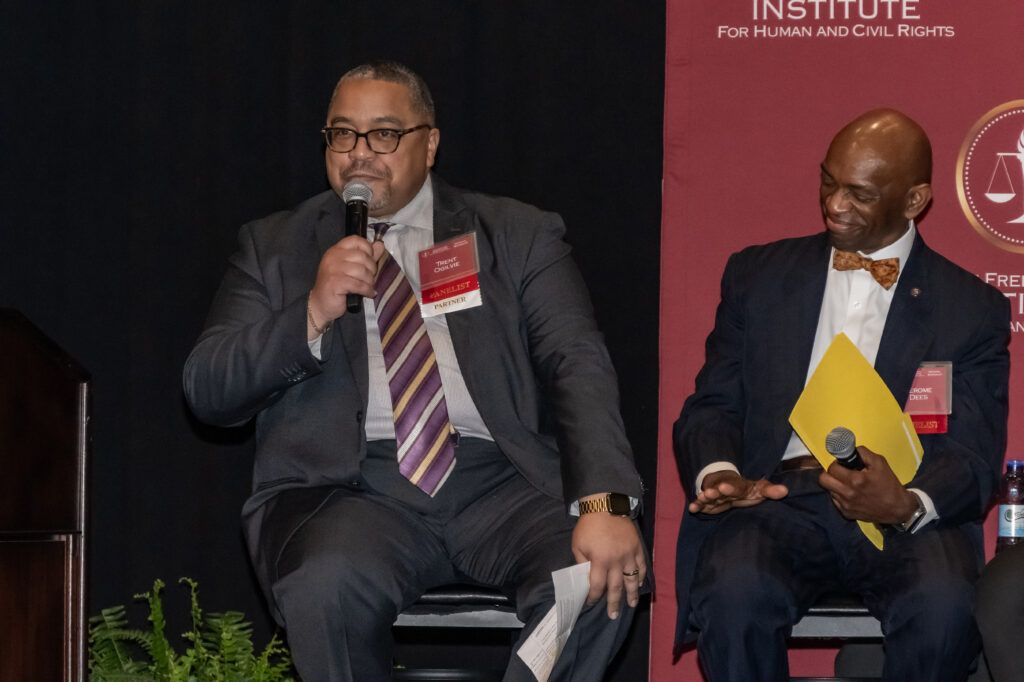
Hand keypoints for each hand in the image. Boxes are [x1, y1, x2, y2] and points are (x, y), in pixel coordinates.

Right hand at [307, 235, 386, 338]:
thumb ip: (367, 256)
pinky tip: (369, 293)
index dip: (368, 248)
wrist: (321, 304)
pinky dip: (367, 290)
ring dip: (370, 281)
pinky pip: (359, 284)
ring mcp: (333, 269)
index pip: (356, 240)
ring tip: (369, 286)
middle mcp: (333, 257)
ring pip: (362, 271)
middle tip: (371, 278)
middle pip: (362, 256)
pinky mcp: (335, 283)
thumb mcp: (352, 268)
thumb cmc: (337, 286)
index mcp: (336, 250)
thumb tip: (380, 245)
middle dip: (372, 269)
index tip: (371, 260)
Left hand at [571, 502, 645, 619]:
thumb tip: (586, 579)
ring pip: (632, 579)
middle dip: (614, 603)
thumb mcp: (578, 545)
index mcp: (600, 560)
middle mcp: (617, 560)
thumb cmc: (588, 526)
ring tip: (631, 605)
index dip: (593, 597)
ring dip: (631, 594)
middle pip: (616, 587)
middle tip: (613, 616)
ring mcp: (629, 554)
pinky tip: (638, 585)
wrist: (605, 505)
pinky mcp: (637, 547)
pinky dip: (641, 577)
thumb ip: (581, 563)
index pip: (597, 586)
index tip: (591, 603)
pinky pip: (642, 566)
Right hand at [688, 470, 787, 514]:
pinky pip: (701, 504)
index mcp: (738, 487)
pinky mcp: (708, 504)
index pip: (734, 487)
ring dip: (704, 497)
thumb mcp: (759, 490)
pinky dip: (696, 505)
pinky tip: (692, 509)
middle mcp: (724, 490)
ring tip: (701, 498)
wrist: (728, 485)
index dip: (730, 487)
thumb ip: (771, 491)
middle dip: (714, 491)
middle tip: (709, 492)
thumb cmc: (746, 490)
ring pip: (709, 497)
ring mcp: (715, 496)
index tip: (725, 486)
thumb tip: (785, 491)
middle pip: (719, 491)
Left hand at [818, 446, 917, 524]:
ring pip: (829, 490)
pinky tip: (851, 493)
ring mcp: (846, 505)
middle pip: (823, 480)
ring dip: (835, 485)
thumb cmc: (889, 484)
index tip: (842, 464)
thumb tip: (848, 449)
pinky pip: (835, 501)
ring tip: (847, 483)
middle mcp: (848, 494)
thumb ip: (862, 453)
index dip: (836, 464)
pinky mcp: (847, 514)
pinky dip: (840, 495)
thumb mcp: (880, 463)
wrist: (898, 508)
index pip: (832, 468)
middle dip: (829, 473)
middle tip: (839, 472)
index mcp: (855, 480)